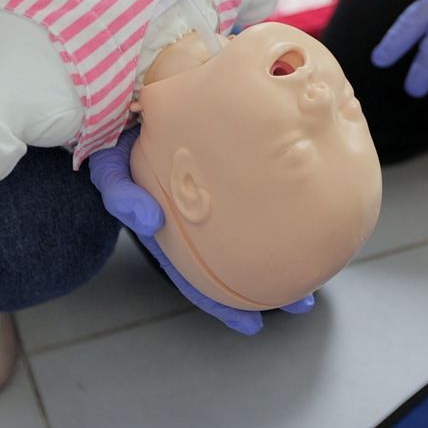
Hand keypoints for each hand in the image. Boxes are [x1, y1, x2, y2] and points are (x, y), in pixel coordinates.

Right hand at [86, 127, 314, 334]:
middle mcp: (198, 220)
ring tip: (317, 268)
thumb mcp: (110, 169)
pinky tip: (309, 212)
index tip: (253, 326)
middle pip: (234, 263)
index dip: (223, 305)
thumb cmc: (117, 139)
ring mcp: (217, 195)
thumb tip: (150, 219)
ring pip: (254, 230)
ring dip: (283, 249)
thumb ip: (122, 195)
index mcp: (173, 231)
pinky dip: (282, 205)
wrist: (128, 101)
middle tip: (302, 304)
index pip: (198, 279)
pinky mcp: (232, 163)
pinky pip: (261, 192)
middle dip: (268, 287)